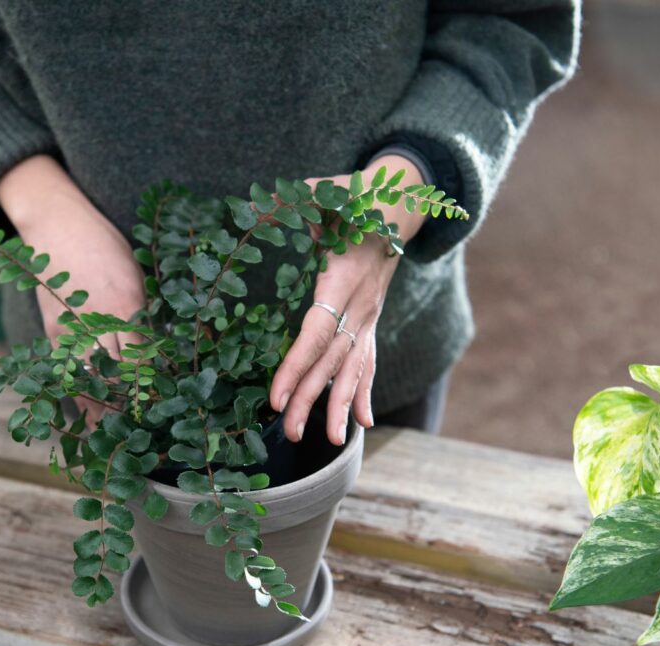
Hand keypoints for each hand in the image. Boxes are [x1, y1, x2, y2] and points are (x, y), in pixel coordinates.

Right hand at [0, 155, 144, 421]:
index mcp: (127, 304)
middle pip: (117, 371)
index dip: (151, 384)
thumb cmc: (104, 247)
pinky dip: (79, 395)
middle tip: (144, 429)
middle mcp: (99, 320)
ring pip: (90, 377)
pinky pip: (67, 370)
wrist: (57, 226)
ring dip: (104, 407)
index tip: (163, 406)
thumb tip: (152, 350)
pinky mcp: (52, 330)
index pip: (142, 355)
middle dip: (130, 401)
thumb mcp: (134, 276)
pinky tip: (89, 418)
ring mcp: (72, 327)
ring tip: (116, 435)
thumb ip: (141, 313)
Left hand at [269, 155, 426, 444]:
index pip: (316, 332)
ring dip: (340, 405)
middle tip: (290, 432)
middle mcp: (360, 305)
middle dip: (312, 398)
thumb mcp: (328, 190)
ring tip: (329, 441)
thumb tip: (259, 199)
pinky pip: (369, 360)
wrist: (400, 203)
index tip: (277, 397)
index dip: (297, 366)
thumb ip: (297, 197)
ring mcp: (369, 316)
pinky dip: (364, 391)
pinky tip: (361, 422)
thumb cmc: (356, 197)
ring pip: (354, 367)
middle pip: (333, 360)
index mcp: (343, 279)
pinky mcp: (372, 320)